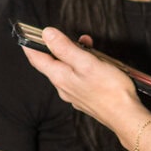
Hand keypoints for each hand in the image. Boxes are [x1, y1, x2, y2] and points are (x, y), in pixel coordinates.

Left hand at [21, 30, 150, 140]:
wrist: (126, 116)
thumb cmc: (110, 90)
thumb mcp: (86, 62)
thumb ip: (64, 48)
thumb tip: (46, 34)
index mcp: (60, 77)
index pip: (37, 59)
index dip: (30, 45)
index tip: (25, 34)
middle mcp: (63, 87)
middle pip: (52, 63)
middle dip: (59, 47)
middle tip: (71, 35)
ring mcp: (74, 95)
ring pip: (67, 70)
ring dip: (74, 56)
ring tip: (90, 46)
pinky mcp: (85, 98)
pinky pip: (77, 79)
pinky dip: (82, 67)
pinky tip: (95, 64)